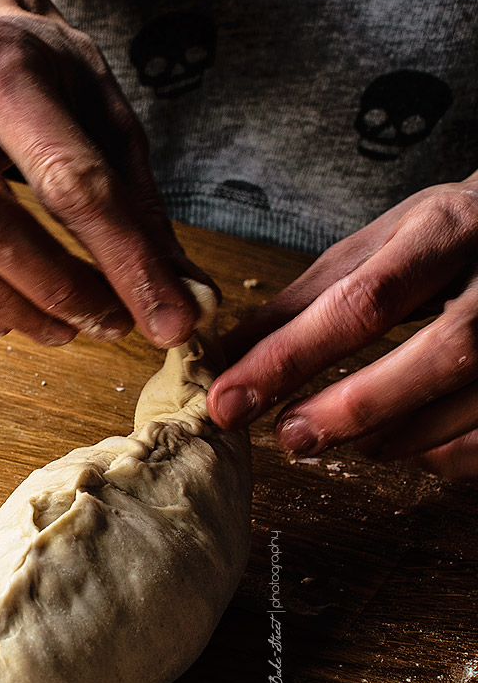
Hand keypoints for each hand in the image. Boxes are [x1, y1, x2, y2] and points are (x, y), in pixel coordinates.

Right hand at [0, 12, 202, 346]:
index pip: (68, 178)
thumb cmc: (44, 80)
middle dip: (57, 287)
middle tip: (109, 324)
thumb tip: (183, 299)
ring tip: (61, 326)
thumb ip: (141, 205)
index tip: (169, 319)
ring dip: (3, 306)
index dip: (124, 261)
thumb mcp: (107, 115)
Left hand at [207, 180, 477, 479]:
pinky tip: (404, 446)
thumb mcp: (380, 244)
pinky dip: (445, 451)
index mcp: (445, 230)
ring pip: (475, 399)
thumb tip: (229, 354)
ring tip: (341, 440)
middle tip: (290, 437)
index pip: (364, 299)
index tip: (231, 398)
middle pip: (441, 352)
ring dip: (398, 434)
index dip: (293, 355)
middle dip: (356, 406)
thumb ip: (308, 300)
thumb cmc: (449, 237)